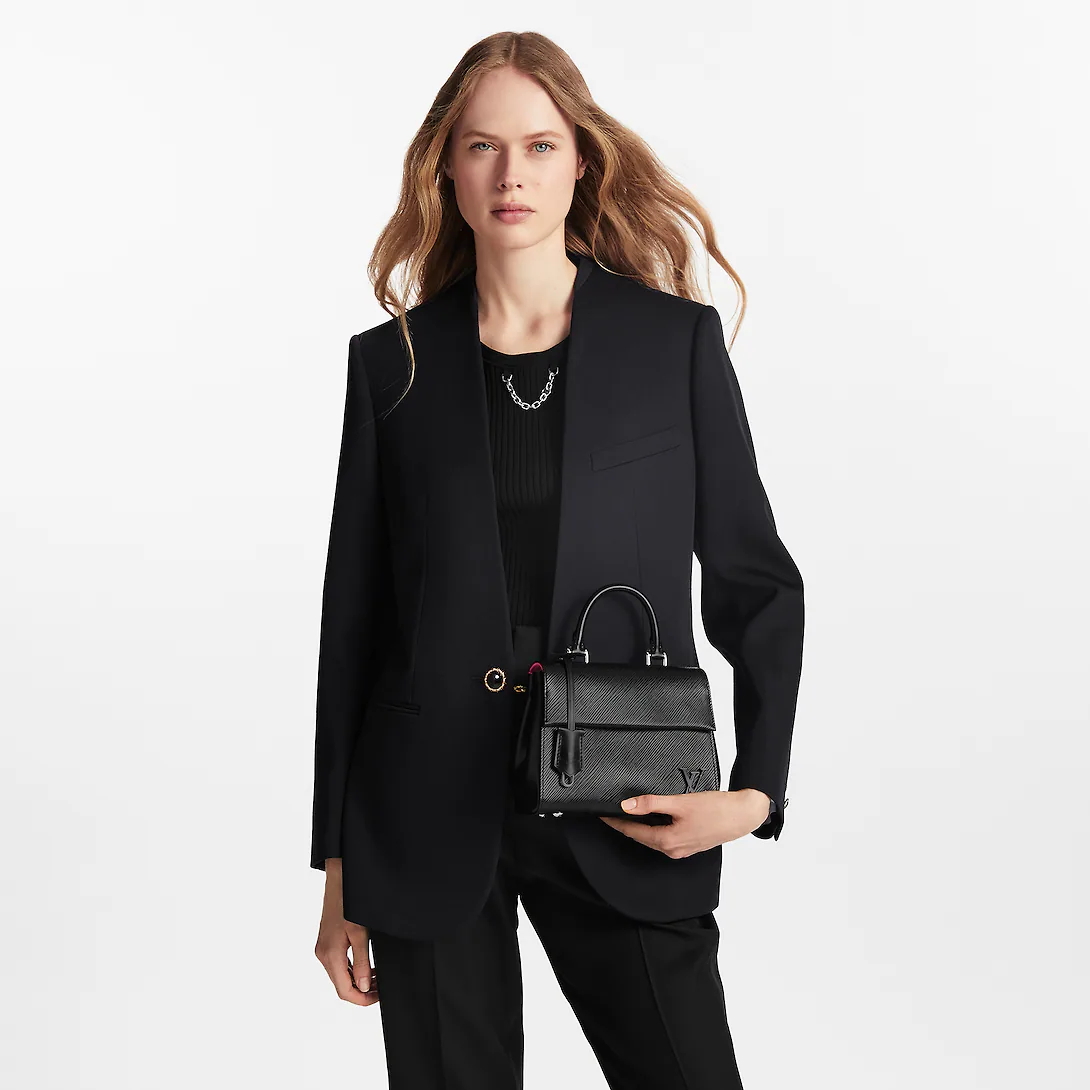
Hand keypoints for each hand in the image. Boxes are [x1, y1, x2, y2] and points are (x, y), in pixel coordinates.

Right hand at [314, 858, 378, 1005]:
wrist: (340, 880)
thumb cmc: (350, 903)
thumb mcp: (360, 934)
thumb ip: (361, 962)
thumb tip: (362, 987)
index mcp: (330, 955)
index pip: (344, 991)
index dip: (362, 999)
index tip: (378, 997)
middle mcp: (323, 955)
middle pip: (341, 986)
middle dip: (361, 991)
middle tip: (381, 988)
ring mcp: (323, 949)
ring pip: (340, 976)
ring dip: (357, 981)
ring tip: (376, 978)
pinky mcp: (326, 943)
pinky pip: (338, 964)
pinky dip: (352, 970)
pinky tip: (365, 966)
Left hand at [598, 789, 770, 857]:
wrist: (742, 815)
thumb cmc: (716, 809)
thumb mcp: (679, 802)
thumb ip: (651, 803)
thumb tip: (627, 805)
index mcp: (667, 841)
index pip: (632, 832)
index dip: (615, 822)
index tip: (601, 815)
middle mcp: (672, 850)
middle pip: (641, 836)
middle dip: (625, 825)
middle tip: (610, 813)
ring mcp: (681, 849)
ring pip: (652, 837)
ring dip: (640, 826)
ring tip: (627, 813)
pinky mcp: (689, 844)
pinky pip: (664, 837)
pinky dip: (654, 827)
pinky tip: (653, 817)